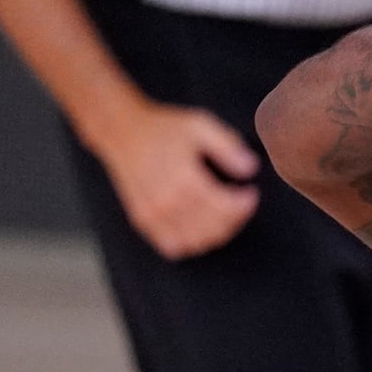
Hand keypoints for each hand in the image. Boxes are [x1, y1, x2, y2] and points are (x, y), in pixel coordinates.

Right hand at [92, 97, 259, 259]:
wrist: (121, 130)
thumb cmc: (162, 128)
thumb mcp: (199, 125)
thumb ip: (227, 146)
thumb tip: (250, 167)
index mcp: (184, 180)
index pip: (227, 208)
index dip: (246, 204)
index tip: (250, 193)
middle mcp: (168, 202)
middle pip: (216, 228)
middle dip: (236, 218)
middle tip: (239, 202)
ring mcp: (153, 214)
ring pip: (198, 241)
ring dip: (217, 232)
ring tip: (221, 213)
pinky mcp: (143, 220)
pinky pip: (174, 246)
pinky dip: (192, 241)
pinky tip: (199, 226)